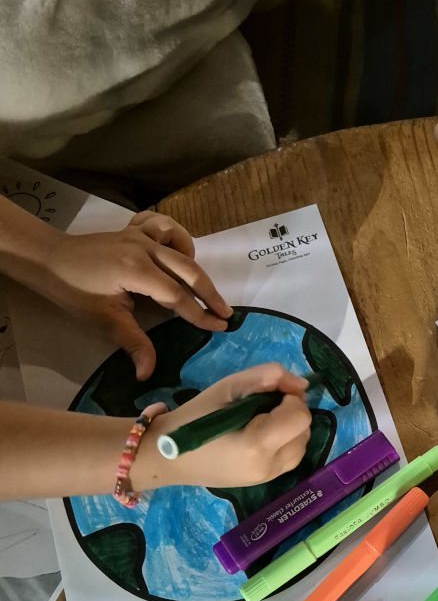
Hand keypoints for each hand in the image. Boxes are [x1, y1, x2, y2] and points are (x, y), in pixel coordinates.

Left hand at [43, 211, 231, 378]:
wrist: (49, 260)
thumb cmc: (74, 291)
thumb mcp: (104, 319)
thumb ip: (133, 343)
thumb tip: (147, 374)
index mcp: (137, 269)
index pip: (177, 295)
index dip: (199, 314)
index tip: (219, 327)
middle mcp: (144, 247)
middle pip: (188, 270)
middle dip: (210, 293)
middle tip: (225, 313)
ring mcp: (140, 234)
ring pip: (180, 245)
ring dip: (194, 265)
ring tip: (198, 288)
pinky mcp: (134, 229)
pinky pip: (164, 226)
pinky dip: (176, 237)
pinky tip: (175, 253)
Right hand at [132, 364, 311, 490]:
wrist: (167, 456)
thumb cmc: (194, 417)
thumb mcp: (228, 387)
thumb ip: (266, 377)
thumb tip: (301, 384)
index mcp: (257, 443)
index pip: (300, 416)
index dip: (290, 398)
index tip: (269, 392)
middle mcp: (268, 466)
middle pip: (304, 431)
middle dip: (291, 412)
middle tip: (264, 404)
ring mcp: (267, 478)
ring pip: (302, 446)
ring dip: (291, 428)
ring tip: (262, 419)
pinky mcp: (264, 483)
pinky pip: (290, 458)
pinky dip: (285, 442)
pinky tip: (262, 434)